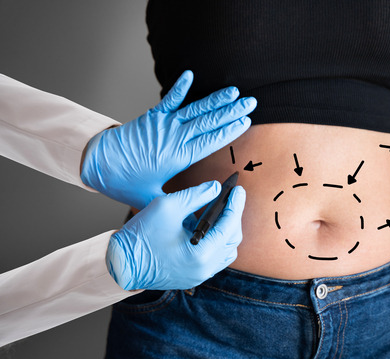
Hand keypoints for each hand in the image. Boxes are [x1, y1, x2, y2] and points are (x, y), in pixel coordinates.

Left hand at [80, 70, 255, 208]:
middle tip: (252, 103)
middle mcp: (174, 137)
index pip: (211, 140)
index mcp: (178, 156)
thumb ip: (179, 202)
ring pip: (195, 109)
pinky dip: (179, 87)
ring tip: (234, 91)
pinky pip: (169, 100)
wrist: (97, 164)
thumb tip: (200, 211)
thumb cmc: (125, 183)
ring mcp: (163, 124)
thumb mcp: (154, 199)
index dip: (230, 130)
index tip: (246, 121)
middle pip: (209, 121)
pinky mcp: (152, 117)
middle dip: (232, 111)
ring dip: (215, 100)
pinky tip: (190, 75)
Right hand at [106, 181, 244, 290]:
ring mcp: (199, 275)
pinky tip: (208, 227)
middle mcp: (204, 269)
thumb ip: (196, 195)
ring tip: (221, 211)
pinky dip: (217, 241)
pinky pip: (215, 258)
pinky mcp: (192, 276)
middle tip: (232, 197)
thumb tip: (216, 188)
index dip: (236, 205)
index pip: (229, 226)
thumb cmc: (140, 235)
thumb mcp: (167, 206)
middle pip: (232, 239)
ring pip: (226, 251)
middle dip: (233, 216)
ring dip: (227, 230)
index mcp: (201, 253)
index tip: (239, 190)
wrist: (119, 264)